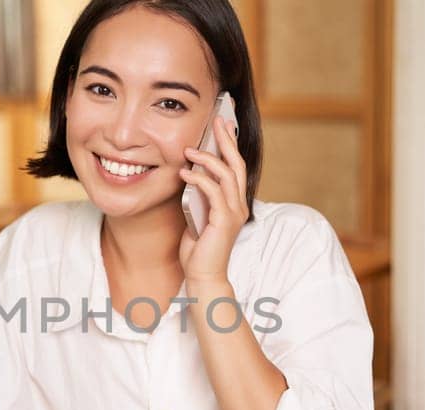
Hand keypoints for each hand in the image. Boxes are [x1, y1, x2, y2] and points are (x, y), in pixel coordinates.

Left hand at [178, 114, 248, 286]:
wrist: (202, 275)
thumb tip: (189, 174)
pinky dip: (199, 179)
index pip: (236, 166)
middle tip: (217, 119)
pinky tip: (184, 173)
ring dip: (207, 158)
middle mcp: (239, 204)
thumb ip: (199, 196)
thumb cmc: (198, 248)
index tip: (222, 124)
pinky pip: (213, 191)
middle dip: (226, 139)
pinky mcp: (224, 220)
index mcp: (235, 202)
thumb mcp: (198, 214)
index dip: (231, 144)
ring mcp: (234, 212)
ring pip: (226, 174)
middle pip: (236, 163)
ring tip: (189, 150)